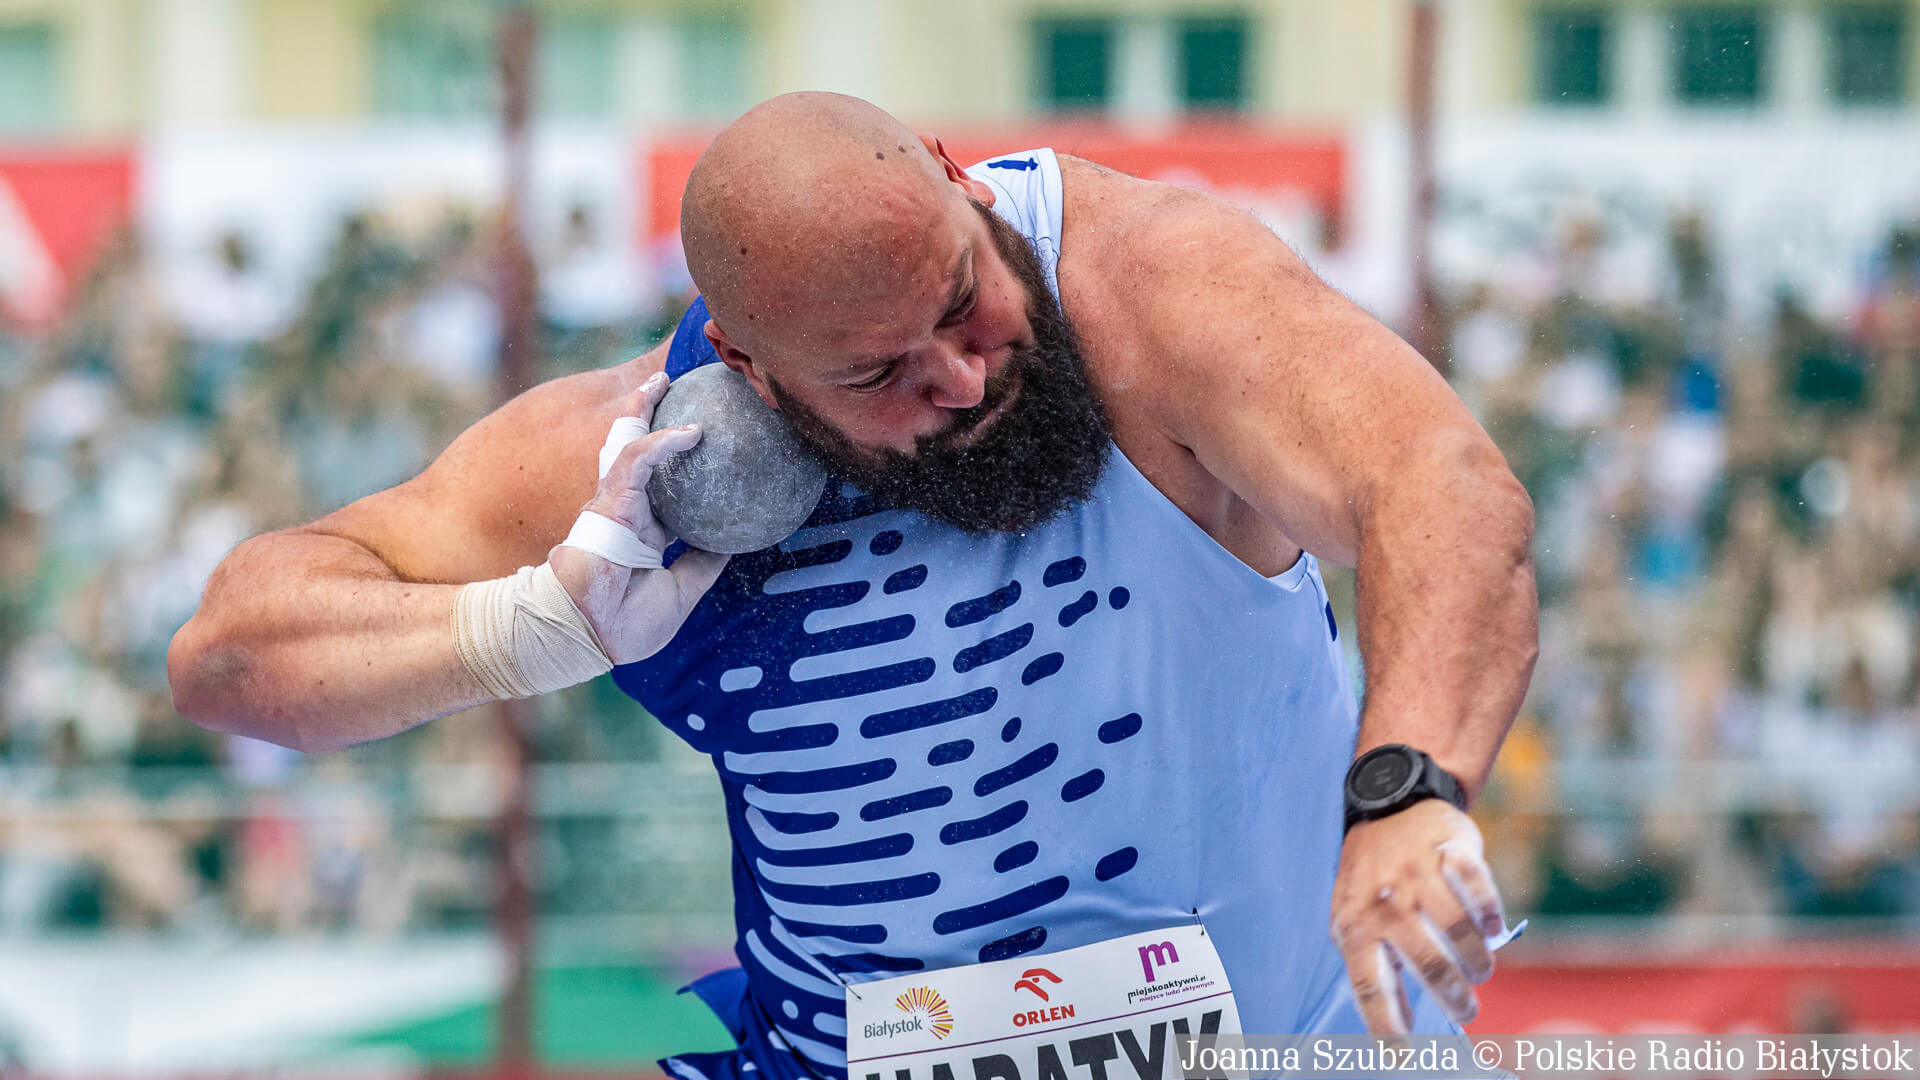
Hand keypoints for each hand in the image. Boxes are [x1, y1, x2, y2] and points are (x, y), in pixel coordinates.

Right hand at [549, 371, 729, 661]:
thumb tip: (733, 542)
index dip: (676, 460)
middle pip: (639, 452)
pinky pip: (636, 460)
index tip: (700, 439)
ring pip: (630, 442)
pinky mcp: (609, 502)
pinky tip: (690, 431)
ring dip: (644, 408)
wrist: (591, 634)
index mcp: (642, 531)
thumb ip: (702, 563)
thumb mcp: (681, 591)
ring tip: (663, 379)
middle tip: (671, 387)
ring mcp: (615, 504)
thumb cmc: (626, 623)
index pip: (661, 484)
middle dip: (649, 416)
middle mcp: (628, 511)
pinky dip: (662, 441)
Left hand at [1330, 799, 1505, 1033]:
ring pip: (1458, 931)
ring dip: (1477, 961)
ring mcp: (1417, 873)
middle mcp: (1384, 902)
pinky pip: (1478, 888)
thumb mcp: (1357, 921)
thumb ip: (1375, 970)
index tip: (1406, 1056)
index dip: (1388, 1024)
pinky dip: (1489, 915)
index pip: (1369, 986)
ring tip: (1480, 971)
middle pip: (1427, 965)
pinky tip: (1491, 930)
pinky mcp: (1449, 847)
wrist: (1389, 803)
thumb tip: (1401, 1028)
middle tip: (1467, 1009)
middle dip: (1454, 997)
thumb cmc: (1372, 878)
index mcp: (1354, 925)